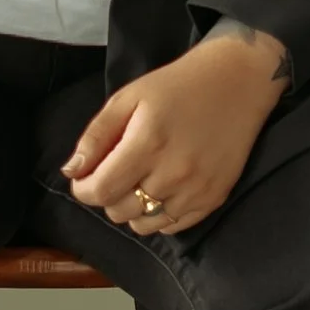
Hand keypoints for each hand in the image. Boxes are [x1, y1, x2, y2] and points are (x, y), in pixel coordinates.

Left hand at [62, 26, 291, 236]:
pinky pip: (173, 227)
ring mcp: (196, 189)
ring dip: (133, 208)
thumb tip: (72, 172)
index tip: (84, 179)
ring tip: (140, 181)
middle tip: (116, 172)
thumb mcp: (128, 97)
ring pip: (144, 224)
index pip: (101, 190)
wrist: (238, 82)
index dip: (83, 189)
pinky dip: (159, 214)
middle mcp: (173, 172)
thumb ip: (96, 135)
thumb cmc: (177, 86)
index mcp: (147, 143)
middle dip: (107, 195)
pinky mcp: (214, 198)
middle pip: (119, 211)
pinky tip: (163, 189)